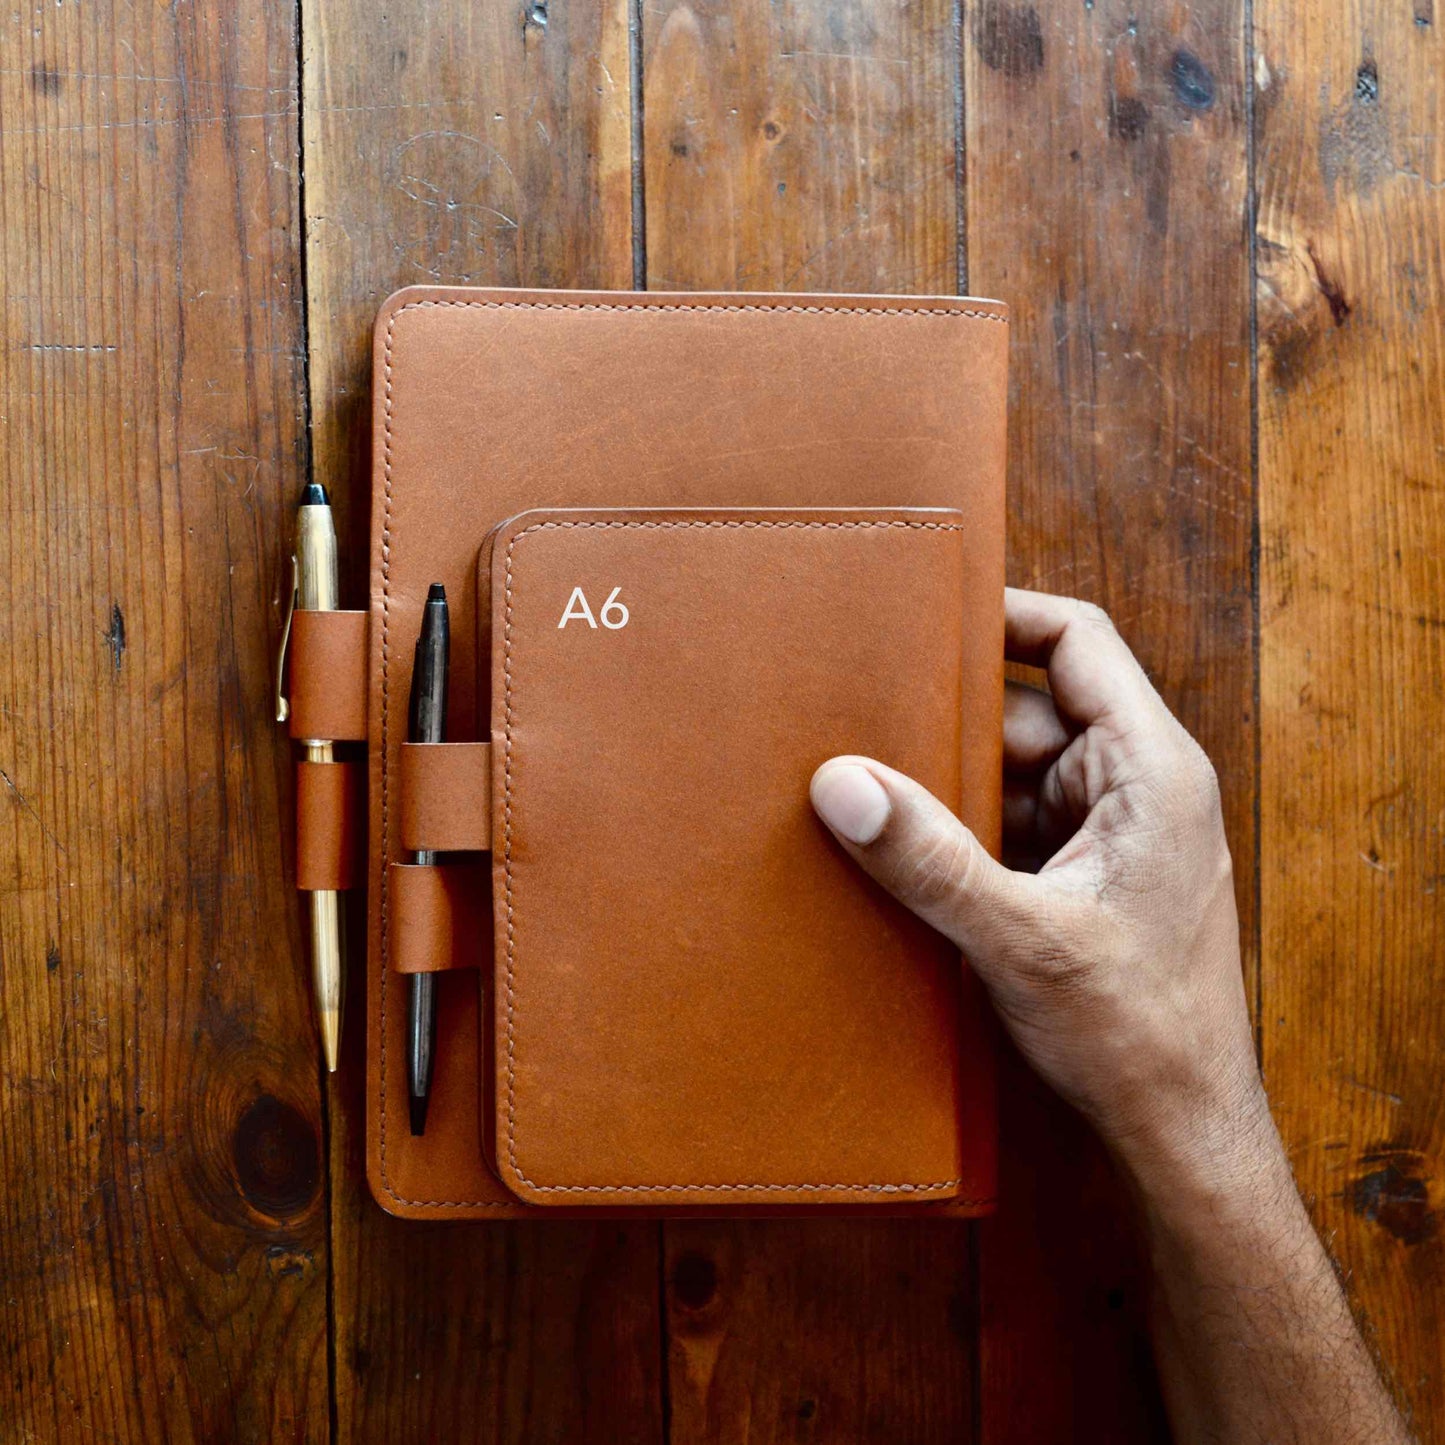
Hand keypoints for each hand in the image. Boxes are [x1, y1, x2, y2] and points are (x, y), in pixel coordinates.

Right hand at [809, 588, 1263, 1188]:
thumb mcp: (1022, 939)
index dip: (1004, 616)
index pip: (1077, 641)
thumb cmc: (1141, 1035)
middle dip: (947, 719)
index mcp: (1150, 769)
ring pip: (1011, 775)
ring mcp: (1106, 835)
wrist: (1181, 1133)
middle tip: (863, 718)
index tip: (924, 615)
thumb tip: (842, 784)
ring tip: (871, 791)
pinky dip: (959, 835)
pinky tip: (903, 853)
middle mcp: (1134, 787)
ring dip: (947, 787)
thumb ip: (928, 859)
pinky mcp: (1079, 880)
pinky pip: (1008, 827)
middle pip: (1027, 711)